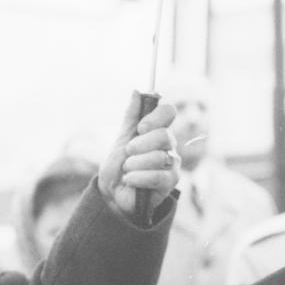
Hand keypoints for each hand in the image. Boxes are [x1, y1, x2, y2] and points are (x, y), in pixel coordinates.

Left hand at [99, 91, 178, 220]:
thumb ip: (130, 117)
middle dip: (139, 145)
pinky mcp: (170, 183)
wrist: (112, 193)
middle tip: (129, 153)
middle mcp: (169, 146)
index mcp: (158, 131)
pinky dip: (137, 178)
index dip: (155, 117)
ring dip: (135, 164)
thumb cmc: (118, 166)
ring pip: (159, 157)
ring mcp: (172, 165)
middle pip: (164, 135)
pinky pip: (156, 176)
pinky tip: (130, 181)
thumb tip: (137, 91)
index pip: (168, 112)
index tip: (140, 127)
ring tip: (127, 170)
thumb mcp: (121, 138)